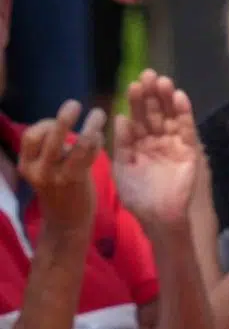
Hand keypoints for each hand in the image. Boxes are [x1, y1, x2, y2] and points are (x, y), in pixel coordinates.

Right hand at [16, 100, 107, 237]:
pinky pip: (87, 155)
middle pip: (47, 136)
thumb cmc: (60, 191)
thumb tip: (63, 122)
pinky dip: (95, 142)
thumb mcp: (46, 170)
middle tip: (74, 103)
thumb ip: (51, 150)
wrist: (67, 224)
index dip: (45, 123)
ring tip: (99, 113)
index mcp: (26, 165)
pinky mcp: (75, 181)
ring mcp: (56, 176)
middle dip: (62, 118)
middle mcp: (37, 170)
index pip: (30, 136)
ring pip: (73, 144)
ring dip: (88, 126)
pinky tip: (101, 135)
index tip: (59, 121)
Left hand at [111, 70, 199, 232]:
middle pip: (155, 112)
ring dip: (168, 99)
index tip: (133, 83)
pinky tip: (180, 99)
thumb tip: (119, 117)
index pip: (138, 116)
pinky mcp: (189, 152)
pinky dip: (185, 115)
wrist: (158, 217)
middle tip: (150, 74)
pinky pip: (187, 130)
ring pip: (171, 116)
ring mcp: (174, 144)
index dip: (136, 100)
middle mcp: (156, 140)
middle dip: (152, 94)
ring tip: (164, 82)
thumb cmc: (137, 196)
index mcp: (138, 142)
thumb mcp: (122, 168)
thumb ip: (121, 144)